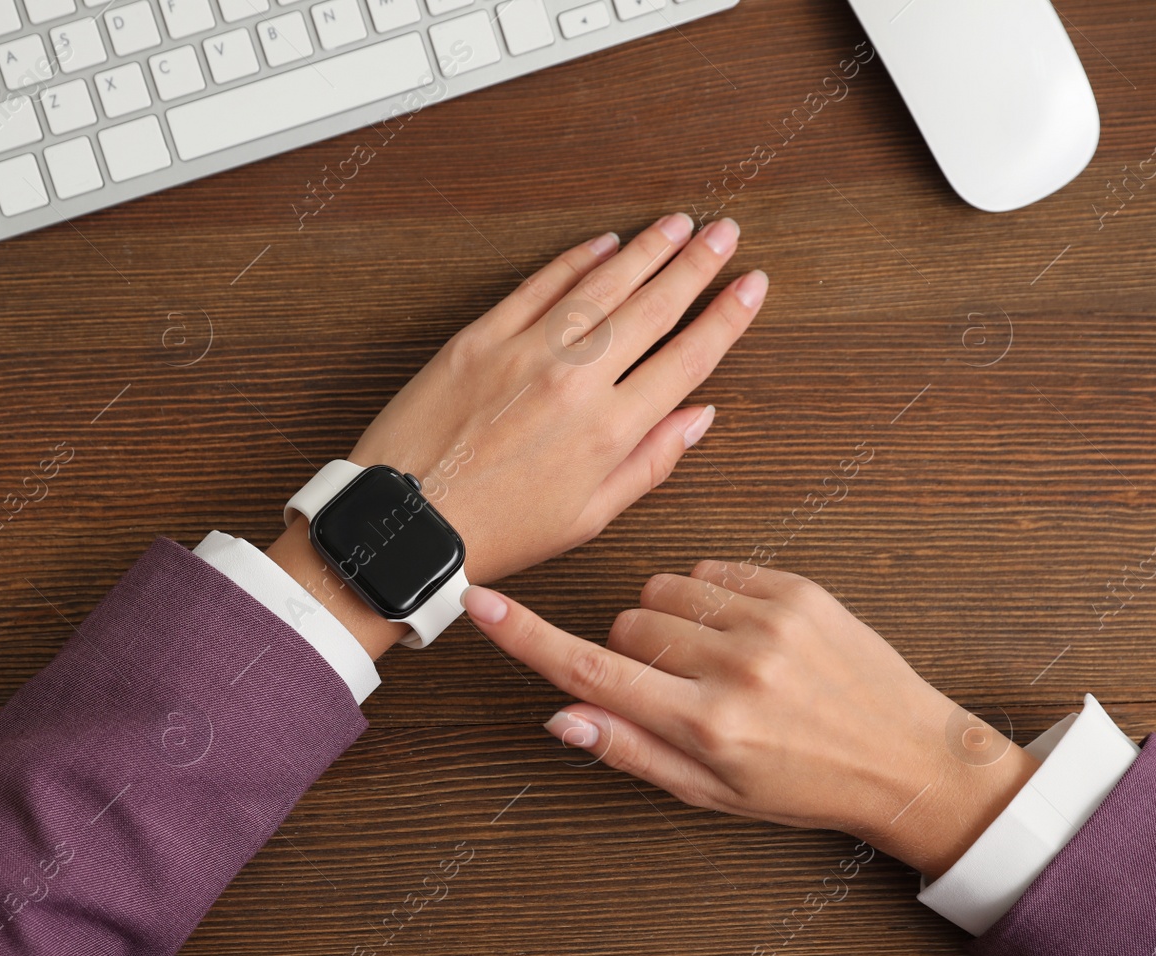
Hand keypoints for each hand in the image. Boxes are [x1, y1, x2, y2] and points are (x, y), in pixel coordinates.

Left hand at [268, 214, 767, 656]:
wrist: (405, 524)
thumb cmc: (494, 531)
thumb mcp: (587, 517)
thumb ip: (650, 462)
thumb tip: (699, 417)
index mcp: (609, 431)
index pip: (687, 357)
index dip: (726, 317)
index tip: (750, 287)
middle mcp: (575, 382)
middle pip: (653, 307)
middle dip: (696, 265)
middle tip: (725, 233)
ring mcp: (526, 352)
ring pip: (602, 285)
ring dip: (645, 250)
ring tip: (678, 225)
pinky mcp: (480, 339)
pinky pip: (538, 286)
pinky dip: (575, 260)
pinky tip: (603, 243)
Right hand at [463, 562, 1039, 878]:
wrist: (906, 755)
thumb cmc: (803, 783)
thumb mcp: (709, 793)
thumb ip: (630, 750)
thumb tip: (561, 717)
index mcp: (705, 726)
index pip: (591, 670)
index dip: (525, 637)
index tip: (479, 602)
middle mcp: (733, 669)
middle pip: (625, 624)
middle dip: (632, 651)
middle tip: (676, 687)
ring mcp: (768, 621)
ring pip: (662, 591)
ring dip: (670, 620)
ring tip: (715, 660)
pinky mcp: (795, 588)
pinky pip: (710, 571)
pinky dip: (711, 599)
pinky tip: (744, 635)